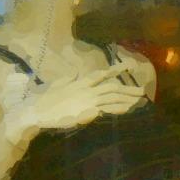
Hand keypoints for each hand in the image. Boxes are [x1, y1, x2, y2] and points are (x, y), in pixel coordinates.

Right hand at [4, 63, 145, 144]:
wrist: (37, 112)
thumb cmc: (44, 99)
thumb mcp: (56, 84)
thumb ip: (68, 79)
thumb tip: (74, 73)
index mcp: (80, 82)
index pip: (101, 74)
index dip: (115, 70)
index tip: (127, 66)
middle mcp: (87, 90)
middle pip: (112, 87)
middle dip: (128, 89)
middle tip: (142, 89)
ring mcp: (88, 101)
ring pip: (113, 98)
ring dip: (127, 99)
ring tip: (140, 99)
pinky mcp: (88, 112)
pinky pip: (107, 110)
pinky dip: (119, 109)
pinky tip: (128, 109)